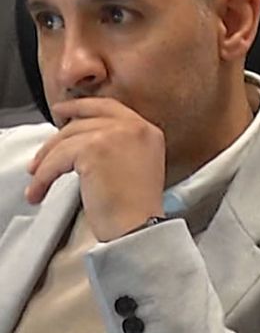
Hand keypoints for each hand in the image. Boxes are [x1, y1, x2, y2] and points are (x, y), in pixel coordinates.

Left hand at [27, 97, 165, 241]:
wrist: (139, 225)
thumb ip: (120, 145)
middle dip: (57, 134)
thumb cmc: (137, 207)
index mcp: (148, 131)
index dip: (83, 107)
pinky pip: (58, 158)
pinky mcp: (94, 149)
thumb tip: (83, 139)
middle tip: (43, 146)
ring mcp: (114, 135)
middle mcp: (134, 128)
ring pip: (67, 139)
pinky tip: (40, 190)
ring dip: (46, 161)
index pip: (110, 107)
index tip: (64, 112)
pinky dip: (43, 176)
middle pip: (84, 120)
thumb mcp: (138, 165)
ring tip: (38, 178)